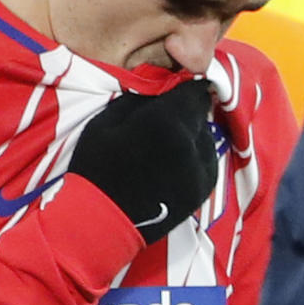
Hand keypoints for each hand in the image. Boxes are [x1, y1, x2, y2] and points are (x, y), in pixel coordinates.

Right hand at [68, 80, 217, 243]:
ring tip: (166, 142)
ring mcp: (201, 170)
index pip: (193, 92)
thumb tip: (156, 88)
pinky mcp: (203, 190)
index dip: (186, 86)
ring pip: (205, 138)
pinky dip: (193, 156)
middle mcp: (191, 144)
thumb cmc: (97, 166)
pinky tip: (172, 162)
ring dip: (190, 134)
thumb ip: (137, 101)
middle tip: (163, 116)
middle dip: (184, 111)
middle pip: (200, 114)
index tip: (178, 85)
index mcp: (166, 121)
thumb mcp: (105, 122)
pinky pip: (206, 162)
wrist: (103, 219)